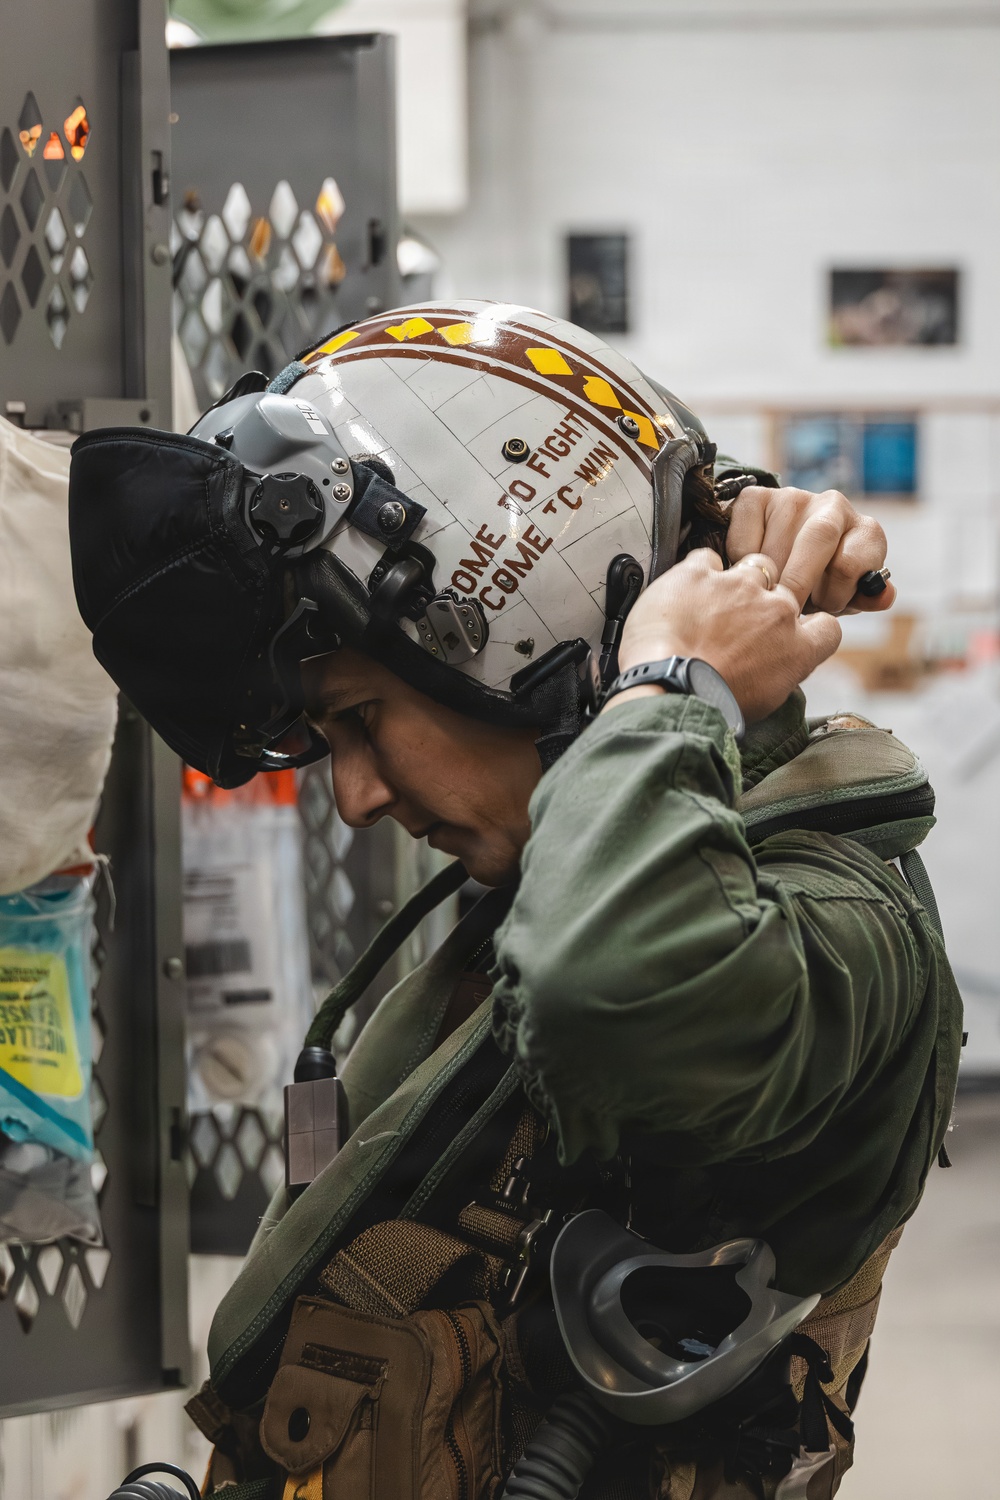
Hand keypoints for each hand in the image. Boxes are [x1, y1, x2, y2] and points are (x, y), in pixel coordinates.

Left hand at [611, 549, 841, 723]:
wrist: (669, 689)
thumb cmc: (710, 703)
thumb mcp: (764, 702)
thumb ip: (779, 672)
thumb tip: (775, 666)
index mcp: (796, 649)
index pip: (826, 626)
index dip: (806, 627)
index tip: (788, 632)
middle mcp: (775, 612)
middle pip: (783, 592)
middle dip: (763, 605)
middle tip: (735, 626)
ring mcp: (739, 588)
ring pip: (753, 566)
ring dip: (737, 582)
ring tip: (710, 608)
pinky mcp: (700, 574)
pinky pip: (706, 559)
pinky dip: (697, 573)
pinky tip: (686, 596)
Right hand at [726, 486, 895, 614]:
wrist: (784, 560)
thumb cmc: (824, 586)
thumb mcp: (846, 599)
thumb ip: (864, 599)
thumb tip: (885, 596)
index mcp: (866, 532)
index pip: (849, 564)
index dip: (831, 596)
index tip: (820, 611)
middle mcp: (834, 505)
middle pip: (816, 539)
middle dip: (796, 582)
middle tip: (784, 609)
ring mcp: (793, 497)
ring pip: (775, 544)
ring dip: (768, 579)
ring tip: (770, 593)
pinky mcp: (756, 497)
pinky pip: (743, 537)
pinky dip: (741, 562)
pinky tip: (750, 572)